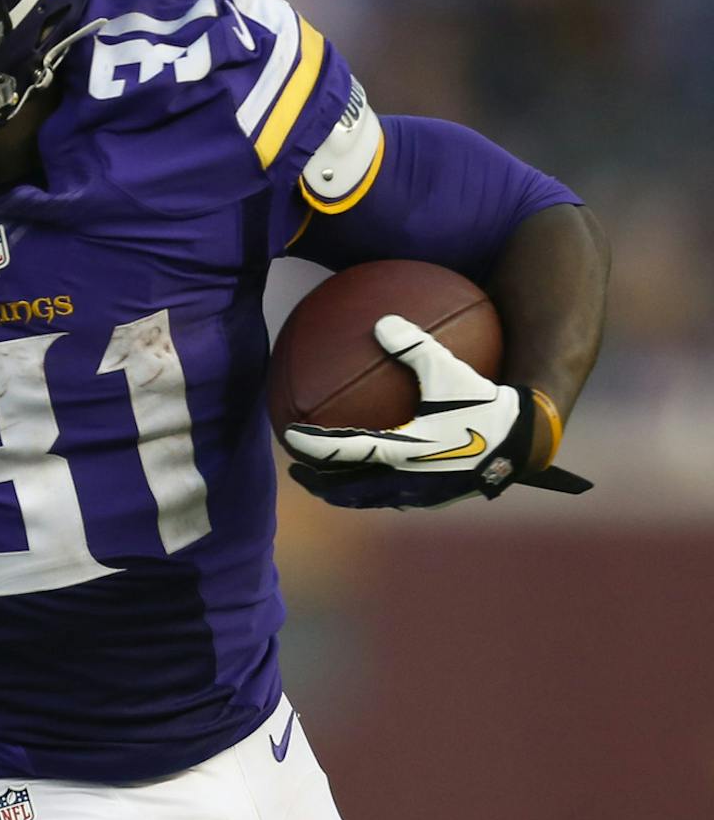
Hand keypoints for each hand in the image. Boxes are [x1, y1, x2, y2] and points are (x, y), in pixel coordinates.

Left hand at [282, 314, 590, 507]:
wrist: (530, 439)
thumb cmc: (489, 402)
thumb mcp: (451, 371)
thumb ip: (415, 347)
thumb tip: (381, 321)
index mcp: (405, 451)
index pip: (345, 451)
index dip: (313, 447)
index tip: (288, 438)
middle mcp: (409, 479)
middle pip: (348, 488)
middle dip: (319, 481)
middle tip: (295, 470)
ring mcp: (423, 493)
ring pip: (370, 498)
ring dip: (343, 491)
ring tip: (325, 481)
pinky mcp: (438, 497)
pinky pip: (395, 496)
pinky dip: (373, 489)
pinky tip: (373, 474)